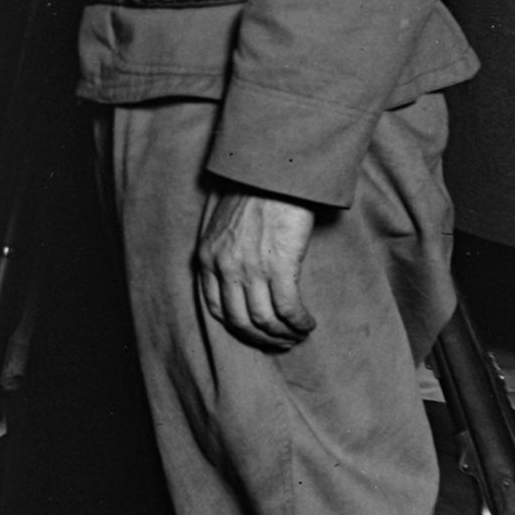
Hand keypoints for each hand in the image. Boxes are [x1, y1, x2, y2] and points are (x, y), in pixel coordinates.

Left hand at [194, 184, 318, 351]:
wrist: (274, 171)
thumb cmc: (254, 193)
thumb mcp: (223, 224)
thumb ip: (225, 252)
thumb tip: (243, 279)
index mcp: (207, 257)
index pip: (215, 309)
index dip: (236, 327)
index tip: (254, 333)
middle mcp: (224, 267)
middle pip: (240, 321)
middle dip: (262, 338)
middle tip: (280, 342)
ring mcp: (250, 268)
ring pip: (265, 320)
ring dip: (284, 335)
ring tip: (297, 334)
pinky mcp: (279, 266)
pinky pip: (288, 309)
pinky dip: (299, 323)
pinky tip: (307, 324)